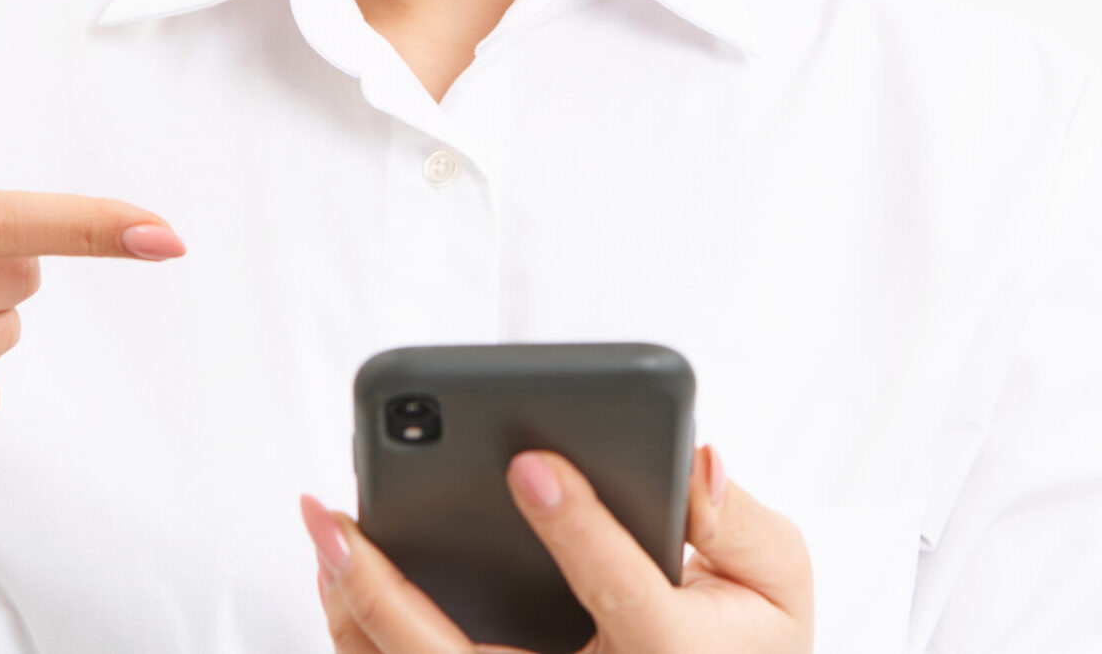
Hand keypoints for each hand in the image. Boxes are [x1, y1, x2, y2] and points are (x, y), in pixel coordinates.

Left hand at [302, 442, 811, 653]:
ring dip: (354, 612)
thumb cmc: (741, 645)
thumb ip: (744, 524)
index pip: (620, 594)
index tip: (530, 464)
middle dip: (388, 592)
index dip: (578, 528)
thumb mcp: (776, 587)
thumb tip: (696, 465)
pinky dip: (362, 634)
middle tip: (338, 516)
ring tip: (325, 530)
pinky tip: (337, 573)